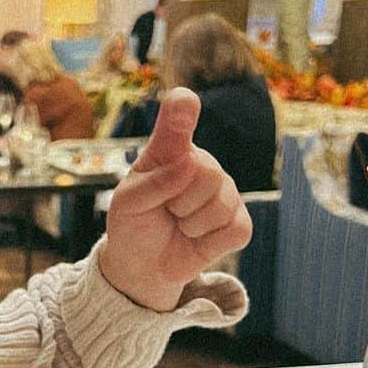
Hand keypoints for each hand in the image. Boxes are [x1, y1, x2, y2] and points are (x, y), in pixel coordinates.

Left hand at [99, 87, 250, 310]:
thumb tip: (189, 163)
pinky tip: (197, 239)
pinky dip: (209, 243)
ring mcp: (225, 192)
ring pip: (220, 206)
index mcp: (172, 150)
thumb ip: (155, 181)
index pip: (180, 117)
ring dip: (190, 226)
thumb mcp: (128, 202)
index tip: (183, 100)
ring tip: (179, 225)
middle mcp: (203, 164)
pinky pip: (235, 230)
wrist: (142, 266)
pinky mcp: (239, 222)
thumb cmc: (134, 224)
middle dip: (178, 202)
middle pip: (207, 172)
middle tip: (165, 211)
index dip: (183, 111)